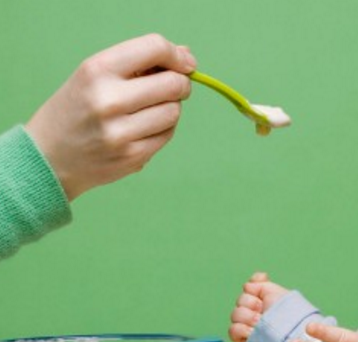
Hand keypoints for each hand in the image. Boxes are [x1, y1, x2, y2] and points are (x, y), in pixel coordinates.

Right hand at [25, 33, 196, 199]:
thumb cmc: (79, 108)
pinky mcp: (132, 156)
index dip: (177, 55)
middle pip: (173, 84)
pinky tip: (143, 128)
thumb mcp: (96, 75)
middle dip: (180, 84)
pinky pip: (167, 134)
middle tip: (174, 87)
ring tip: (150, 109)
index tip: (185, 63)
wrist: (48, 155)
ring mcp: (120, 132)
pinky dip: (163, 129)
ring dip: (170, 108)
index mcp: (97, 70)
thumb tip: (187, 56)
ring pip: (174, 112)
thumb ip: (140, 63)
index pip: (154, 48)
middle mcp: (108, 100)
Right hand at [229, 272, 289, 341]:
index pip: (249, 287)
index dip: (253, 287)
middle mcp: (254, 311)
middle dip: (252, 303)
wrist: (291, 334)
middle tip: (263, 310)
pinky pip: (233, 329)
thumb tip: (246, 285)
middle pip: (240, 299)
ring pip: (235, 314)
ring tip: (259, 322)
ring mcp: (247, 324)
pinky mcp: (243, 338)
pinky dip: (242, 329)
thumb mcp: (277, 292)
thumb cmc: (288, 314)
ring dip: (248, 317)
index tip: (262, 291)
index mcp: (263, 299)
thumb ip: (260, 283)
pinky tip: (253, 331)